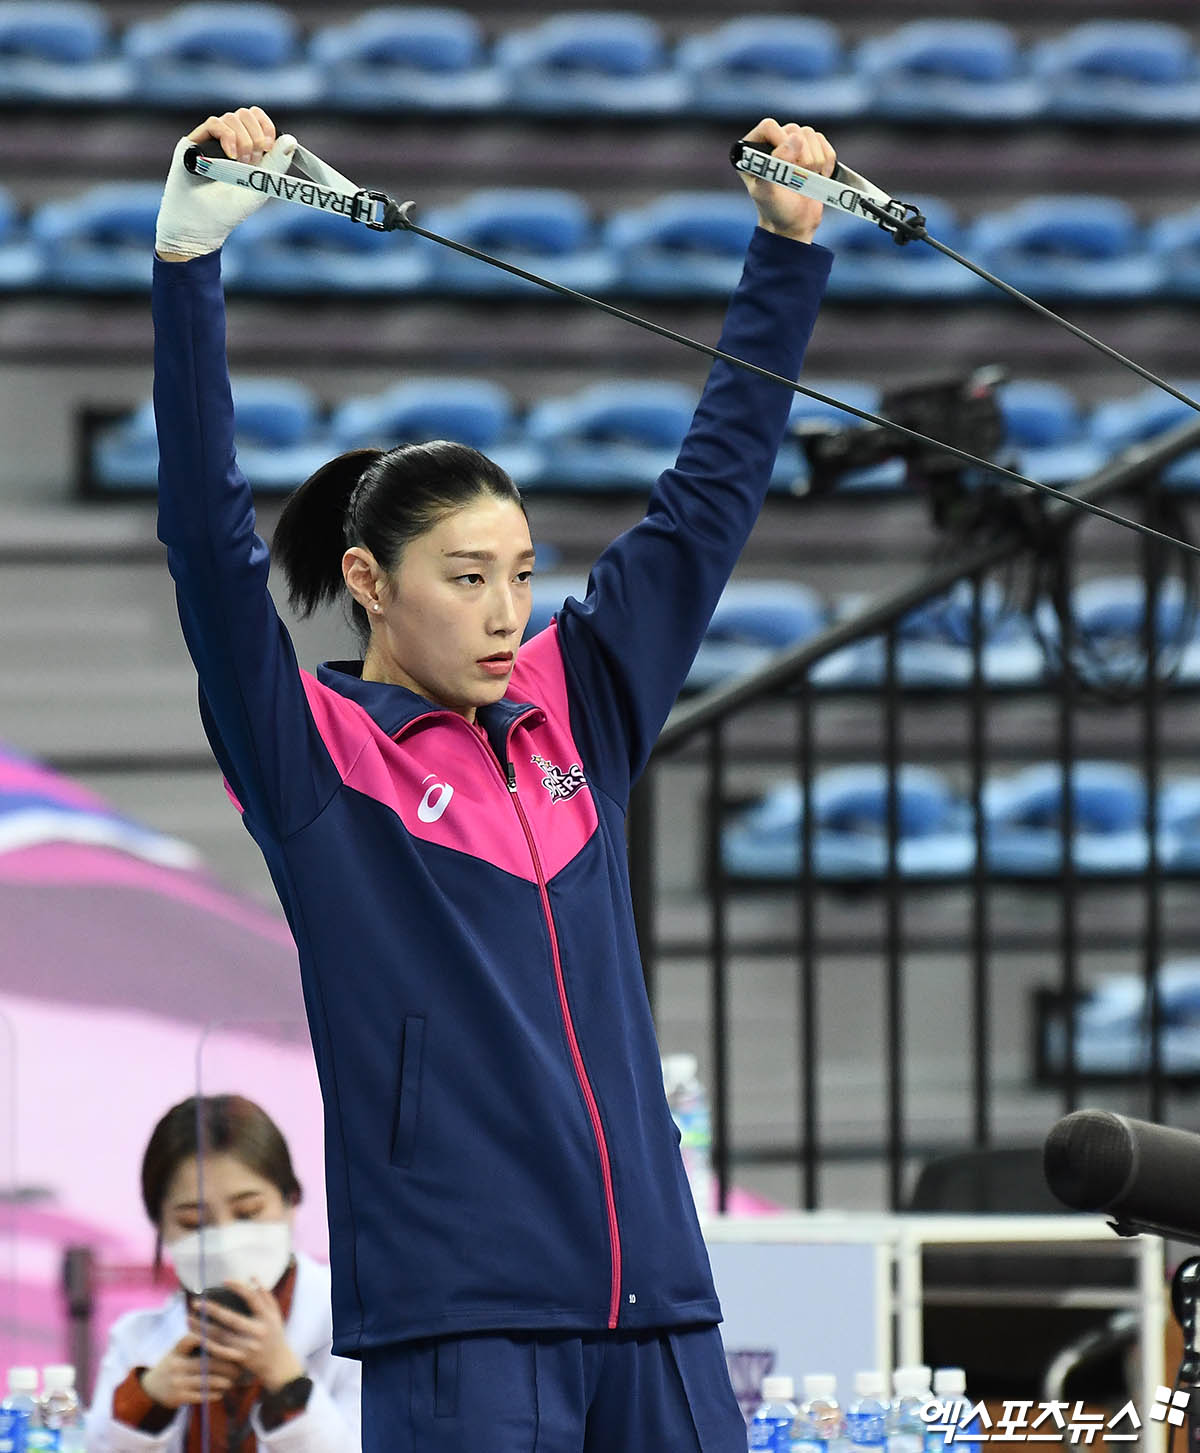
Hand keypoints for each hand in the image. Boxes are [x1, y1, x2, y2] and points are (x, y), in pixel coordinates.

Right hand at [139, 1332, 238, 1408]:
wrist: (149, 1390)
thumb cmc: (170, 1366)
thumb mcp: (175, 1352)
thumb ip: (191, 1342)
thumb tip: (218, 1328)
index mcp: (176, 1351)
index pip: (190, 1339)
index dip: (207, 1338)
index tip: (228, 1341)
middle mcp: (176, 1365)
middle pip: (205, 1363)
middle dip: (224, 1364)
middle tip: (239, 1364)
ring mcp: (177, 1382)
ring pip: (205, 1381)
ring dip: (222, 1381)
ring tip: (233, 1380)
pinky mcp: (178, 1397)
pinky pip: (200, 1396)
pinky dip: (212, 1394)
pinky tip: (221, 1392)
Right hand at [156, 106, 296, 260]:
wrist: (203, 222)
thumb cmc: (231, 209)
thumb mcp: (262, 185)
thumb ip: (277, 163)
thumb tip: (291, 140)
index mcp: (247, 150)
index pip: (258, 120)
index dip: (266, 126)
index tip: (269, 145)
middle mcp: (230, 142)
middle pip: (246, 114)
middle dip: (255, 134)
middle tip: (254, 160)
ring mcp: (212, 140)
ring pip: (232, 117)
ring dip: (243, 140)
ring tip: (239, 163)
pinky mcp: (195, 141)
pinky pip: (214, 123)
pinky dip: (227, 136)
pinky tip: (230, 155)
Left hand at [187, 1279, 305, 1394]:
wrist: (277, 1364)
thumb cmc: (275, 1334)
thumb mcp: (275, 1314)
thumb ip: (265, 1295)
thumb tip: (252, 1277)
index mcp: (266, 1318)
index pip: (251, 1298)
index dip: (238, 1288)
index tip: (224, 1280)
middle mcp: (257, 1332)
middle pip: (231, 1319)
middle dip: (212, 1310)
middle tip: (195, 1303)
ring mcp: (247, 1347)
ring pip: (221, 1337)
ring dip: (203, 1328)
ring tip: (189, 1319)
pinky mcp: (239, 1359)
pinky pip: (219, 1351)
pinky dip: (207, 1344)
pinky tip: (196, 1336)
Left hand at [737, 118, 835, 245]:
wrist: (795, 225)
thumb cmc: (775, 210)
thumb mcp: (767, 192)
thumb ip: (775, 165)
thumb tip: (795, 139)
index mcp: (753, 150)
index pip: (769, 126)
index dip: (781, 142)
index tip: (786, 165)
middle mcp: (773, 143)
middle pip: (794, 130)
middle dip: (800, 158)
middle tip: (795, 180)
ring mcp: (793, 145)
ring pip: (811, 135)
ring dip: (814, 162)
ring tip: (805, 181)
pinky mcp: (812, 151)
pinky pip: (824, 143)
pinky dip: (826, 162)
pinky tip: (819, 177)